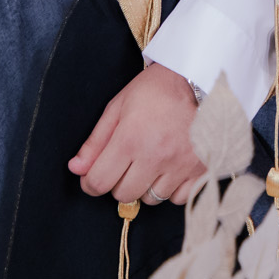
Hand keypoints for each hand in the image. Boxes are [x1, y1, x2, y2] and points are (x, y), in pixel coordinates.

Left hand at [69, 61, 201, 205]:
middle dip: (119, 182)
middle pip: (124, 195)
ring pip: (151, 199)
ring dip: (146, 186)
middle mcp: (155, 156)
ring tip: (151, 163)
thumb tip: (76, 169)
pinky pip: (178, 198)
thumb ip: (96, 141)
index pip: (99, 182)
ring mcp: (180, 165)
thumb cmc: (155, 91)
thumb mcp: (118, 107)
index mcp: (131, 138)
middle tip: (127, 164)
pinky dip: (171, 189)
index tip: (93, 177)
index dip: (90, 183)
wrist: (199, 79)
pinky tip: (170, 169)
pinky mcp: (201, 169)